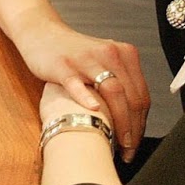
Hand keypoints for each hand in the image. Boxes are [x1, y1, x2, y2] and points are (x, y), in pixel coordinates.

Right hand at [17, 20, 148, 160]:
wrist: (42, 33)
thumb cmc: (74, 54)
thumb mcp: (103, 62)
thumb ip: (120, 84)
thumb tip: (135, 121)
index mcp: (124, 54)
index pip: (142, 95)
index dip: (141, 124)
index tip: (135, 143)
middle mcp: (110, 54)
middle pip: (131, 96)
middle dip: (133, 129)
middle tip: (128, 151)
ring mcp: (86, 59)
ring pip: (113, 91)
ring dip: (119, 121)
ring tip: (116, 142)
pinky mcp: (63, 65)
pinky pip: (77, 83)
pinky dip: (86, 98)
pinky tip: (92, 110)